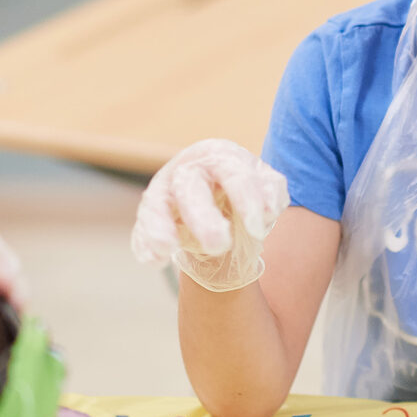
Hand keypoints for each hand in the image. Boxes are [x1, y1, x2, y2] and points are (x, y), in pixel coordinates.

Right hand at [130, 138, 288, 291]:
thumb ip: (272, 191)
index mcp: (219, 156)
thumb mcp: (264, 186)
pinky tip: (155, 260)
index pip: (232, 173)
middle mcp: (188, 169)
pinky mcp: (150, 213)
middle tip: (220, 245)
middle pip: (189, 185)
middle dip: (202, 216)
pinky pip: (143, 227)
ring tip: (169, 248)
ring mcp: (165, 190)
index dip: (245, 200)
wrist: (219, 199)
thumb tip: (269, 206)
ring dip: (160, 226)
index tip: (258, 231)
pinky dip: (145, 243)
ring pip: (157, 204)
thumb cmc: (243, 191)